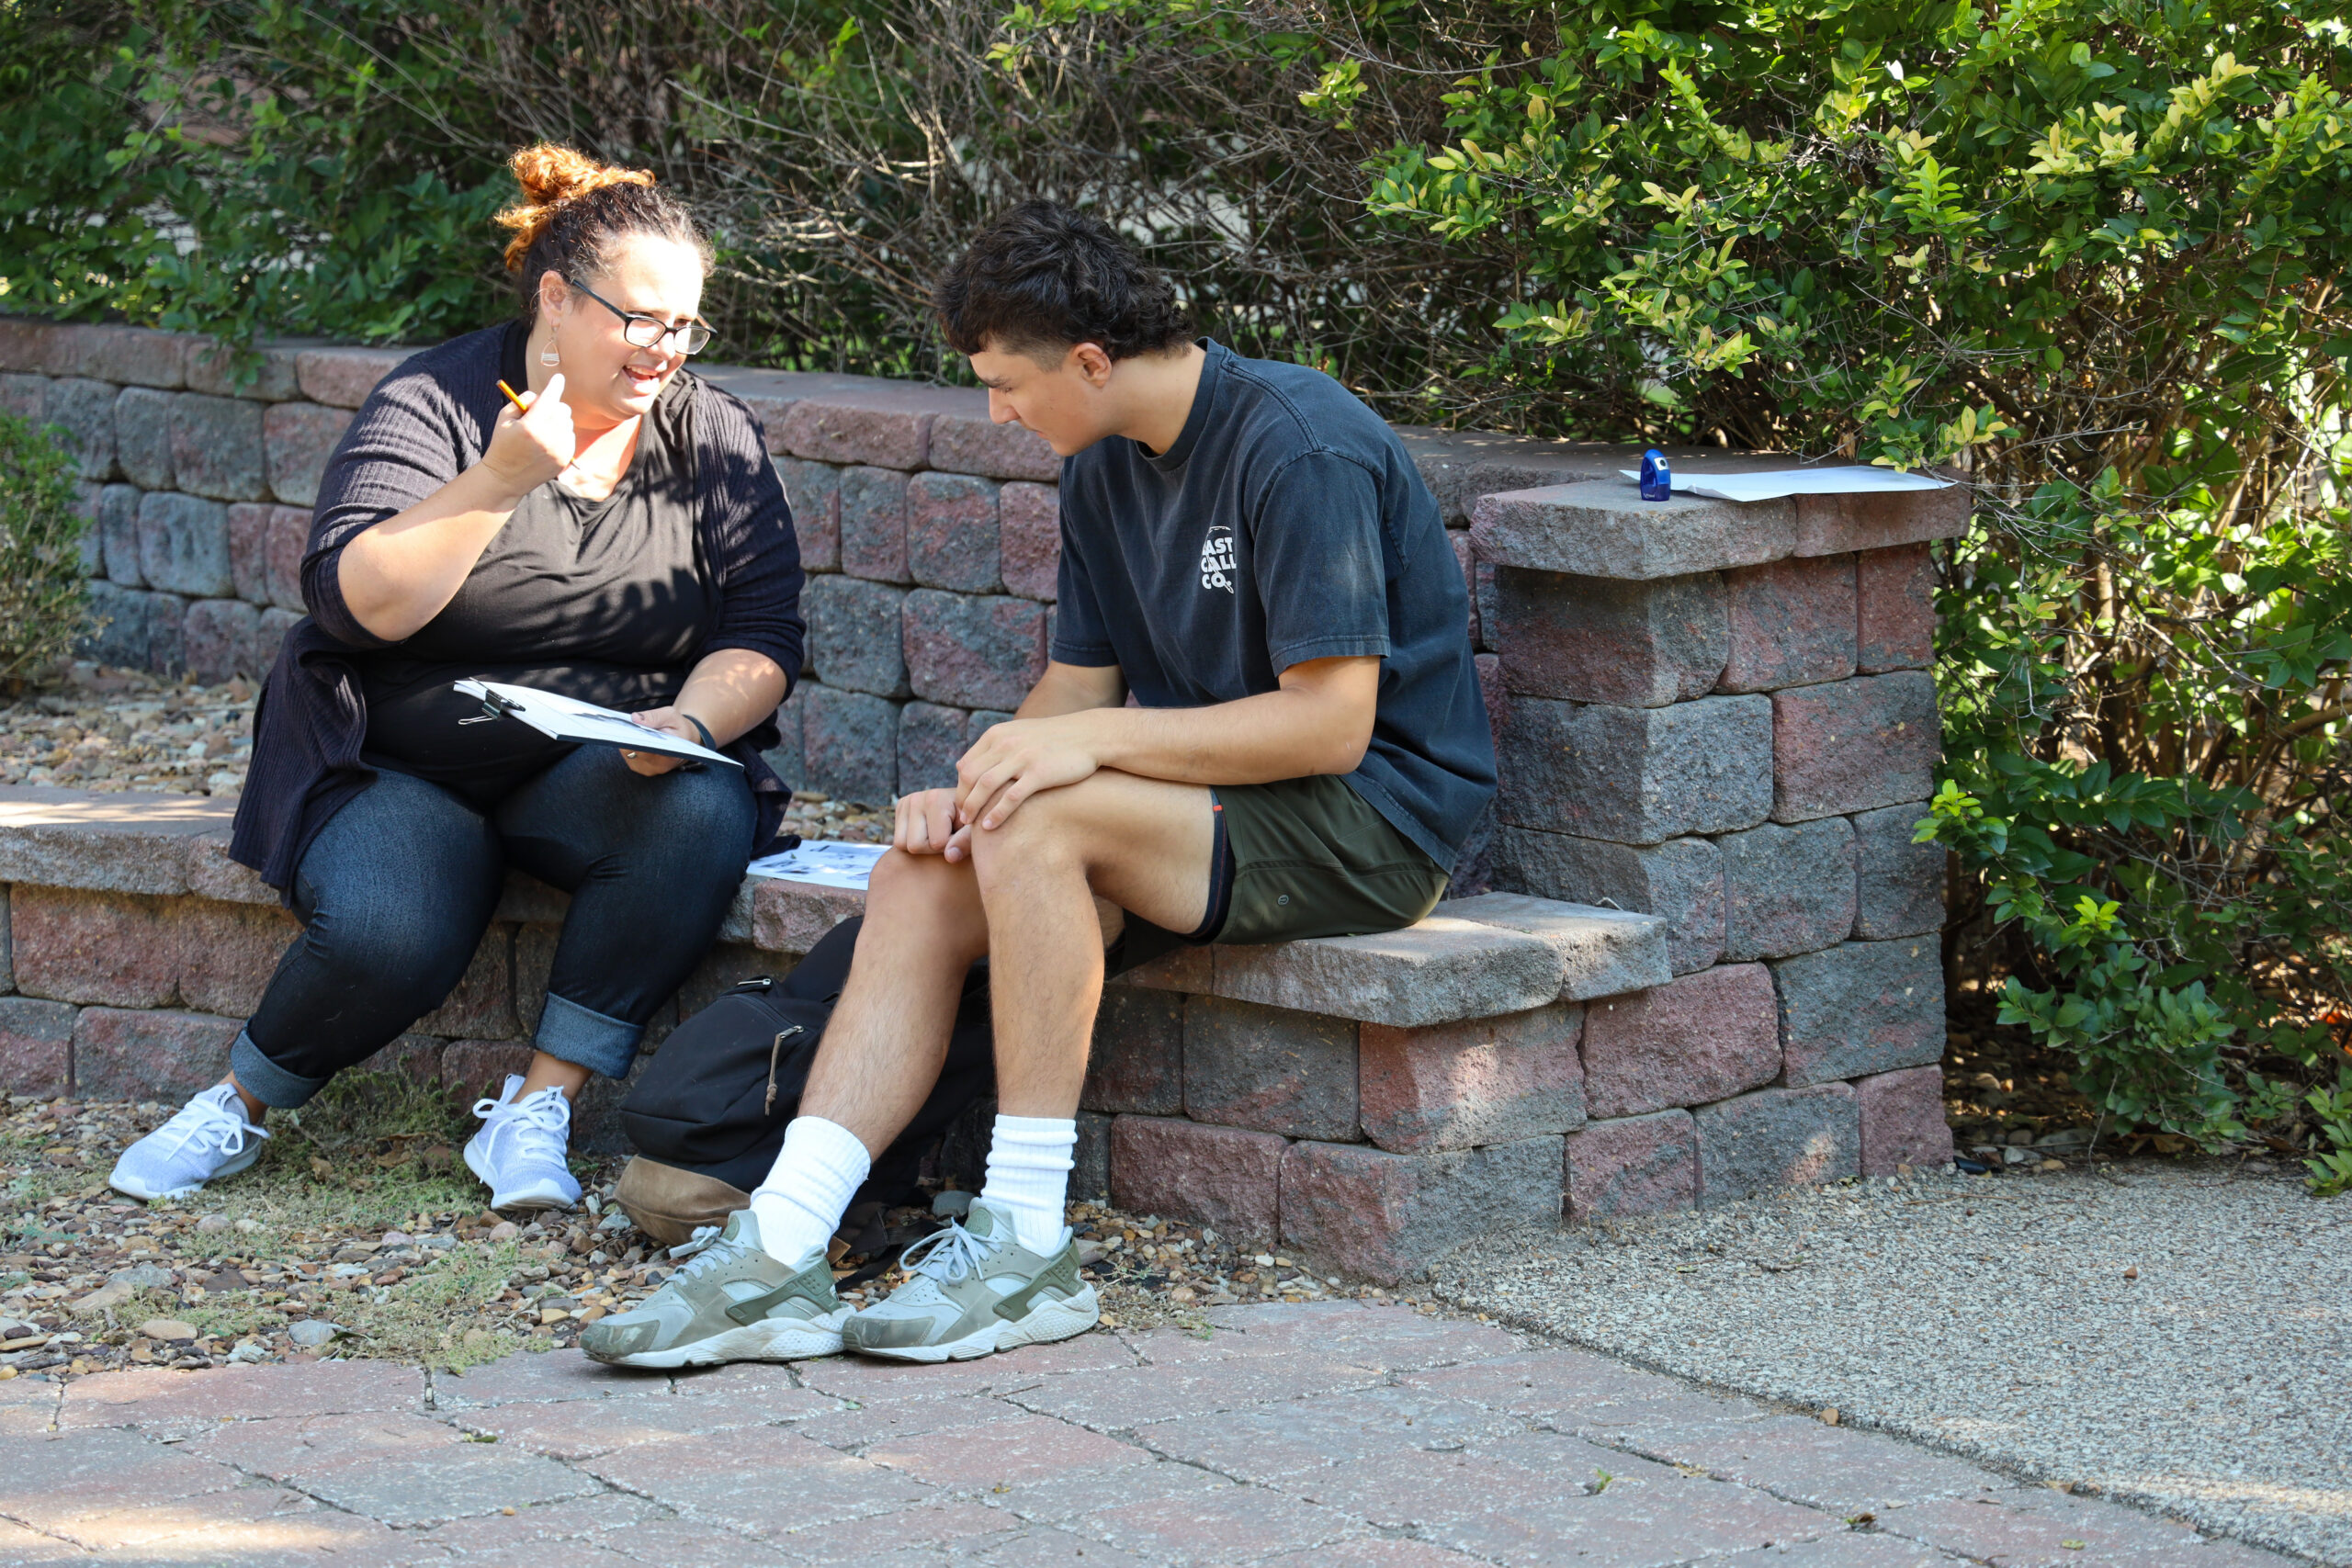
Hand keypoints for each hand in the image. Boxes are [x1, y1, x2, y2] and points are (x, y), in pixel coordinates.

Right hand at [482, 371, 575, 494]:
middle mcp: (548, 438)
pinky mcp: (565, 459)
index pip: (549, 398)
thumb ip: (522, 401)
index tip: (558, 378)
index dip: (554, 385)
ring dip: (557, 420)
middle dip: (552, 406)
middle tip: (540, 412)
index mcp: (530, 426)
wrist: (506, 478)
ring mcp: (559, 450)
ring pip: (568, 422)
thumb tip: (542, 394)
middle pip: (562, 408)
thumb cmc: (502, 444)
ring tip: (541, 430)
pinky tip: (547, 441)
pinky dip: (561, 434)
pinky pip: (570, 436)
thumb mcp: (504, 418)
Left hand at [621, 706, 698, 776]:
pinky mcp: (638, 767)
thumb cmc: (677, 727)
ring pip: (627, 753)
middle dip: (630, 737)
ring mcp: (647, 769)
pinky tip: (630, 735)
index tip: (630, 729)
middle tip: (627, 725)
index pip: (649, 750)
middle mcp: (658, 767)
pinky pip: (626, 755)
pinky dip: (626, 743)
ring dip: (627, 740)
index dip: (637, 740)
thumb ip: (655, 716)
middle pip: (635, 752)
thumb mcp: (671, 715)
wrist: (683, 741)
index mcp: (671, 756)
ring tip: (629, 728)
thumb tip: (635, 718)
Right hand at [894, 787, 970, 859]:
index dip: (950, 846)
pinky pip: (898, 840)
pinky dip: (913, 841)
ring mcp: (905, 801)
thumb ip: (966, 842)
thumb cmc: (974, 820)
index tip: (960, 836)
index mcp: (935, 799)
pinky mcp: (900, 807)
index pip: (936, 843)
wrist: (968, 806)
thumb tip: (950, 857)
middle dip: (933, 847)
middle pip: (914, 845)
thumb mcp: (975, 830)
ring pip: (902, 844)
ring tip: (940, 833)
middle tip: (949, 836)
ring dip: (922, 845)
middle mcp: (916, 797)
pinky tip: (930, 831)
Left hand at [955, 714, 1100, 833]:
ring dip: (973, 808)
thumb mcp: (1019, 734)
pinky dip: (996, 814)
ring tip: (969, 825)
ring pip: (985, 786)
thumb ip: (994, 749)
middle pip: (970, 776)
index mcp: (997, 735)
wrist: (1090, 735)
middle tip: (961, 819)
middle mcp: (1005, 744)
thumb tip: (964, 767)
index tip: (963, 804)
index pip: (966, 764)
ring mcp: (1022, 758)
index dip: (960, 787)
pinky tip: (989, 826)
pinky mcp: (1039, 773)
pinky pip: (1010, 798)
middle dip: (962, 800)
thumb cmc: (1054, 740)